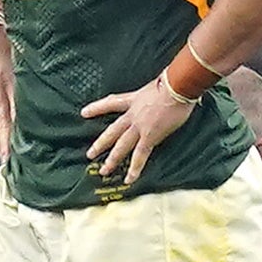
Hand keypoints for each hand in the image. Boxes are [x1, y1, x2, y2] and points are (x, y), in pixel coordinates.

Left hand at [82, 77, 196, 186]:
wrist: (177, 87)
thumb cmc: (173, 82)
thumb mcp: (158, 84)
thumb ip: (155, 91)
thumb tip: (163, 88)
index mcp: (134, 99)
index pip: (111, 103)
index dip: (97, 108)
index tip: (84, 112)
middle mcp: (133, 114)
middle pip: (112, 131)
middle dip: (100, 143)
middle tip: (90, 154)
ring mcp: (139, 127)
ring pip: (121, 146)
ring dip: (112, 160)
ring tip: (103, 171)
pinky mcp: (150, 137)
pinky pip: (139, 156)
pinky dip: (134, 169)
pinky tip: (128, 180)